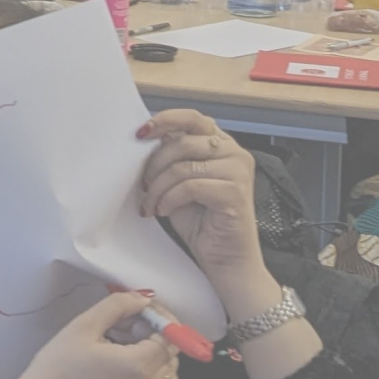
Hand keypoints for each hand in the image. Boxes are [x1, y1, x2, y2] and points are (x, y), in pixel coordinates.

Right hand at [7, 291, 181, 378]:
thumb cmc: (57, 367)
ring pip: (171, 372)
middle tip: (123, 326)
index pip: (169, 334)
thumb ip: (118, 306)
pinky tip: (140, 370)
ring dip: (157, 354)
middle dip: (154, 333)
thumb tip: (143, 298)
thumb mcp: (83, 326)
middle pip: (171, 352)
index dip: (157, 317)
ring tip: (126, 347)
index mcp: (139, 365)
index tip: (136, 309)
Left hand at [137, 110, 261, 283]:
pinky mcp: (235, 192)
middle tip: (143, 185)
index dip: (165, 121)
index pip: (192, 118)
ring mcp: (238, 171)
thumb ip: (172, 158)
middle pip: (182, 141)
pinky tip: (164, 211)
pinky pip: (190, 186)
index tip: (140, 133)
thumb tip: (146, 140)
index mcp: (222, 144)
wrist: (226, 260)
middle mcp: (234, 152)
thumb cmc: (202, 221)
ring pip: (182, 165)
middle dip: (154, 164)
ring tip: (151, 204)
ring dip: (158, 187)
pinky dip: (169, 199)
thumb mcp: (180, 182)